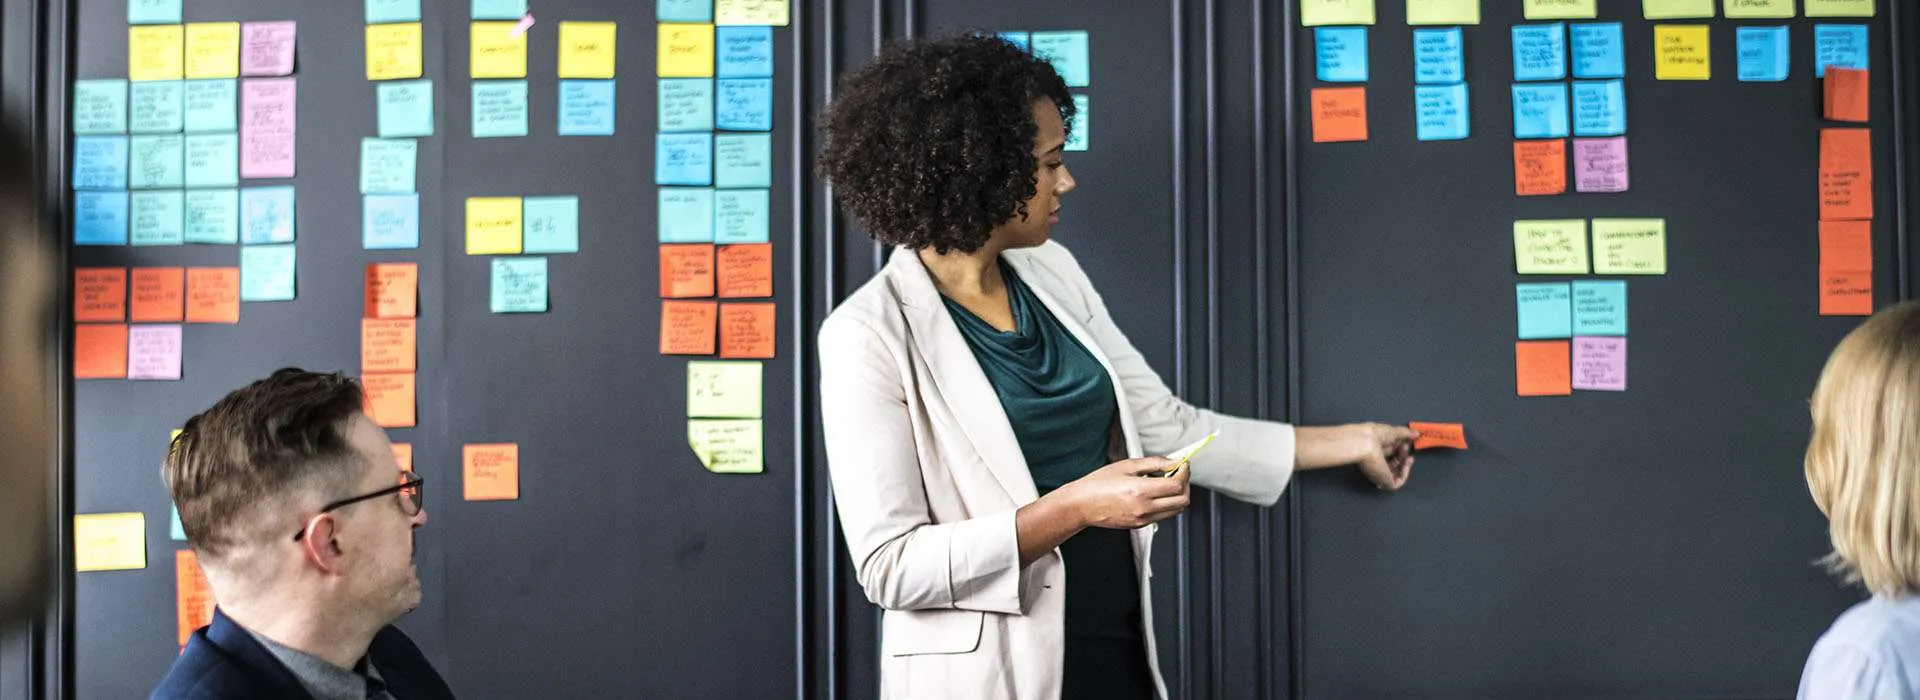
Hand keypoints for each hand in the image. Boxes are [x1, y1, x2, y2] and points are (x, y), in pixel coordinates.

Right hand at [1056, 457, 1190, 528]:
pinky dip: (1167, 503)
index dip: (1184, 472)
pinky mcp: (1141, 525)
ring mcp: (1144, 519)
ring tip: (1167, 482)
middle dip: (1185, 484)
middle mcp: (1145, 508)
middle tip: (1178, 472)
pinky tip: (1156, 492)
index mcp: (1141, 491)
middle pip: (1182, 500)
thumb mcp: (1127, 466)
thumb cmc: (1098, 484)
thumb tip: (1173, 461)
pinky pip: (1163, 514)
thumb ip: (1154, 463)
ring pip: (1176, 510)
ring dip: (1178, 495)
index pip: (1177, 485)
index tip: (1182, 464)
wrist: (1082, 505)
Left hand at [1352, 423, 1416, 490]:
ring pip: (1394, 473)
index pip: (1388, 450)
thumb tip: (1417, 433)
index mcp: (1374, 449)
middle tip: (1406, 447)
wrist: (1364, 444)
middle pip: (1392, 461)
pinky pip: (1396, 482)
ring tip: (1408, 457)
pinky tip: (1406, 465)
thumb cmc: (1374, 435)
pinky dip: (1404, 474)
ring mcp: (1378, 472)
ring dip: (1405, 465)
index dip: (1399, 447)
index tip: (1406, 441)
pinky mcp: (1382, 481)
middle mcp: (1375, 461)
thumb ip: (1405, 433)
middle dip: (1402, 454)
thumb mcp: (1393, 431)